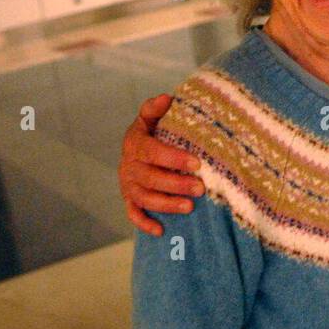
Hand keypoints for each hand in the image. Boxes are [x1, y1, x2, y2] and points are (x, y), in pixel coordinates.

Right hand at [119, 94, 203, 236]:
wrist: (138, 146)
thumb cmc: (154, 131)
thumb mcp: (152, 116)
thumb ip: (156, 108)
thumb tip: (167, 97)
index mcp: (135, 143)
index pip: (153, 151)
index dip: (174, 158)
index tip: (197, 163)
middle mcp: (128, 165)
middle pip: (149, 178)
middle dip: (175, 184)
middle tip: (201, 188)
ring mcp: (128, 184)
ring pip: (144, 198)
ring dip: (166, 204)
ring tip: (190, 207)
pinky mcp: (129, 199)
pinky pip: (133, 213)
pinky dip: (144, 223)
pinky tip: (161, 230)